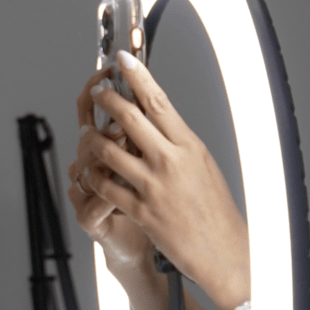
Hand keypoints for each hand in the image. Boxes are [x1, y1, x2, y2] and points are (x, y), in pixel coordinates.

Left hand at [77, 50, 249, 309]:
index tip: (122, 59)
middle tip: (97, 91)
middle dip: (107, 100)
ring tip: (86, 134)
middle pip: (129, 118)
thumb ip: (175, 140)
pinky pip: (104, 186)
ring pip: (108, 150)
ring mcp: (154, 186)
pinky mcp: (141, 210)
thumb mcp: (200, 164)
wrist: (223, 250)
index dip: (138, 77)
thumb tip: (151, 113)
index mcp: (189, 146)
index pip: (160, 103)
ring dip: (91, 140)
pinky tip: (88, 172)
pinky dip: (91, 176)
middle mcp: (172, 161)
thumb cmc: (211, 206)